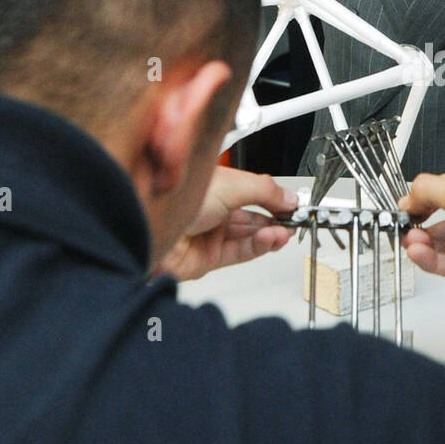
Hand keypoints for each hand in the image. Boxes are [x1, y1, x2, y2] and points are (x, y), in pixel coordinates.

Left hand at [155, 167, 298, 280]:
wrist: (148, 229)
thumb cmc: (174, 199)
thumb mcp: (232, 185)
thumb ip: (265, 191)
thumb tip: (289, 196)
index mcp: (216, 187)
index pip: (253, 192)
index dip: (274, 197)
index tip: (294, 202)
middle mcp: (213, 210)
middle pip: (254, 215)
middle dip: (276, 216)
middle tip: (296, 218)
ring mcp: (211, 234)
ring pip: (250, 235)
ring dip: (271, 232)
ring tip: (286, 229)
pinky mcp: (209, 258)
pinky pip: (241, 252)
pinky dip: (260, 246)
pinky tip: (272, 238)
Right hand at [400, 167, 444, 289]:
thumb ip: (428, 191)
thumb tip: (409, 196)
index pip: (444, 193)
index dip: (423, 200)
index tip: (405, 207)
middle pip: (443, 222)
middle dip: (421, 226)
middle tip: (404, 229)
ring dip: (424, 245)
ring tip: (410, 244)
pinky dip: (433, 261)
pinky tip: (419, 255)